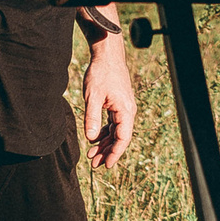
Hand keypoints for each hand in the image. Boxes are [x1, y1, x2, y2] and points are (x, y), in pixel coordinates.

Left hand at [82, 44, 138, 167]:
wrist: (108, 56)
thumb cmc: (101, 74)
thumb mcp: (92, 97)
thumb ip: (92, 118)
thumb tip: (91, 138)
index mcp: (125, 110)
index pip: (123, 138)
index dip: (115, 153)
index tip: (106, 165)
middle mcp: (128, 111)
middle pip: (120, 137)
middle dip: (108, 152)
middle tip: (94, 164)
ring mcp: (123, 107)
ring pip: (116, 131)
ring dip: (105, 143)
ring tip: (92, 155)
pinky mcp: (118, 104)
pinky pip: (114, 123)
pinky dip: (105, 133)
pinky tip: (96, 139)